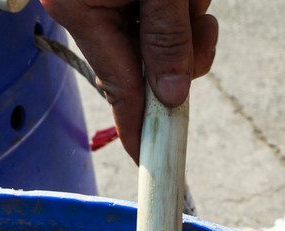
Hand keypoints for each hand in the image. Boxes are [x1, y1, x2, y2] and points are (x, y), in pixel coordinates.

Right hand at [39, 0, 217, 158]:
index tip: (151, 161)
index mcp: (82, 9)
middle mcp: (84, 8)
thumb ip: (167, 38)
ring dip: (184, 17)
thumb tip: (171, 96)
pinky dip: (177, 3)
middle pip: (145, 65)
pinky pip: (155, 15)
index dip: (140, 129)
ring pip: (159, 38)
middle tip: (202, 27)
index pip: (120, 88)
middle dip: (181, 50)